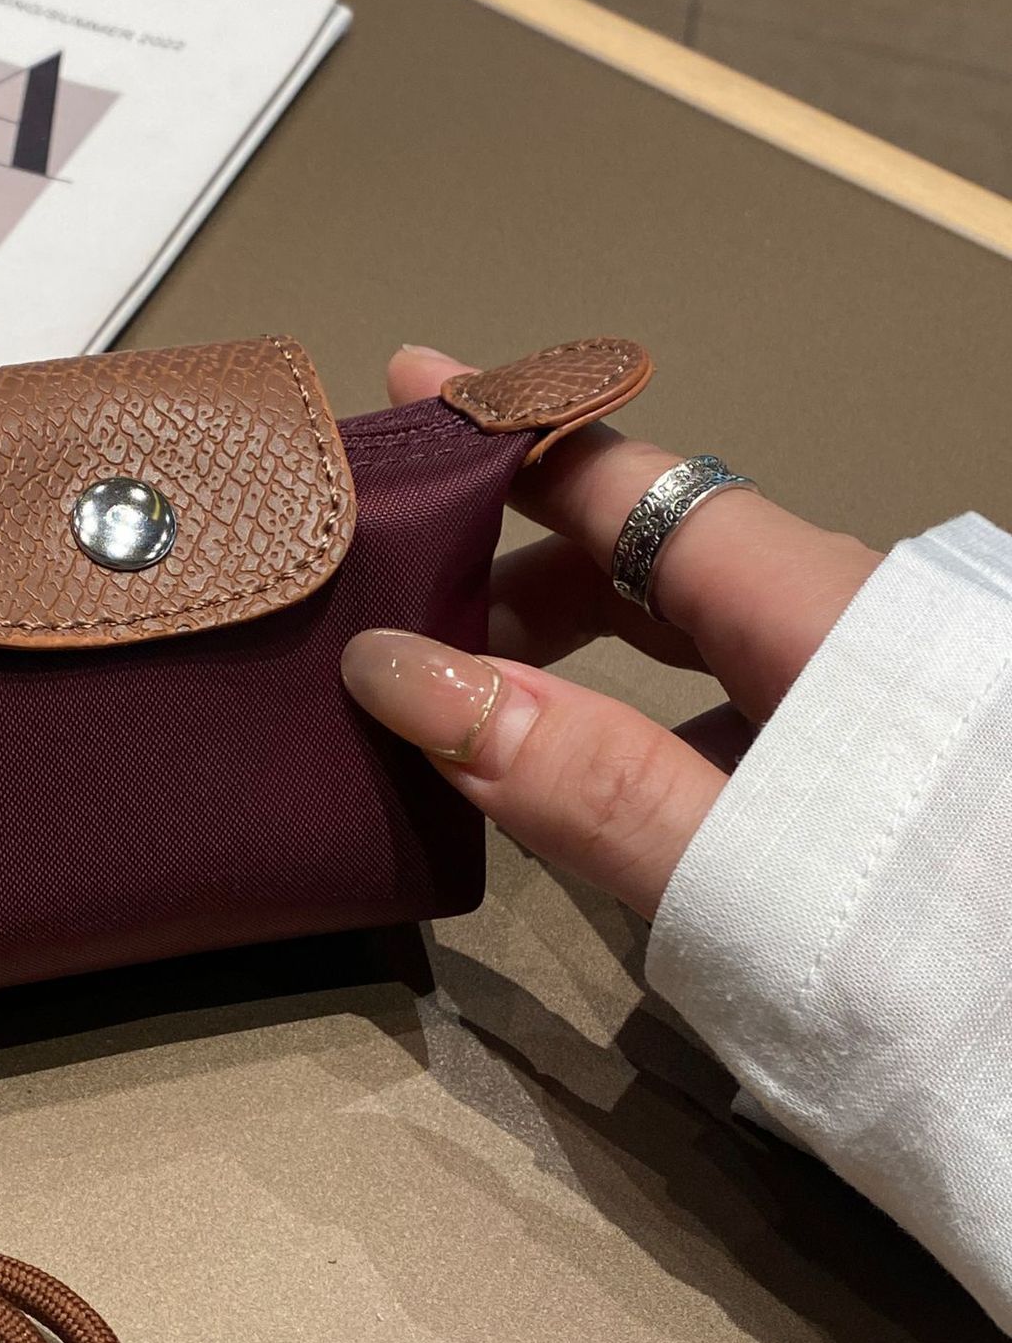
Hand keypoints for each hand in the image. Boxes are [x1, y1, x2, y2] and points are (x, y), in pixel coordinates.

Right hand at [341, 345, 882, 917]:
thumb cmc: (938, 960)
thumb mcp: (741, 872)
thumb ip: (577, 776)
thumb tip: (403, 670)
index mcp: (822, 617)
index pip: (639, 485)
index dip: (519, 433)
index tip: (420, 382)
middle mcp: (851, 633)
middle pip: (660, 553)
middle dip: (522, 561)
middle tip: (406, 606)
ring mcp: (873, 705)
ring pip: (701, 634)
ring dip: (577, 646)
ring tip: (470, 707)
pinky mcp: (884, 775)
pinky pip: (736, 705)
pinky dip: (642, 718)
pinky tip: (599, 793)